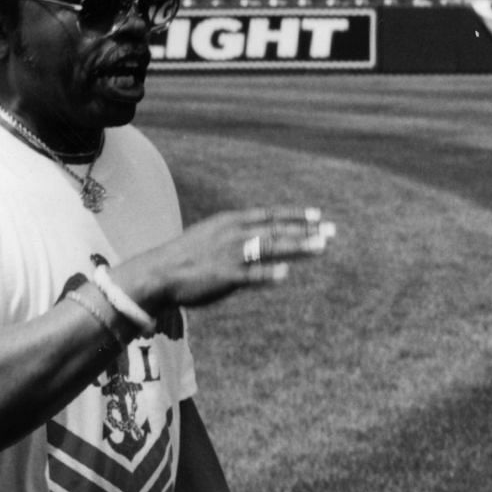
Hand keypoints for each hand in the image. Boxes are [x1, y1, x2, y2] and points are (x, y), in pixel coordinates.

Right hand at [122, 208, 334, 311]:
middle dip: (306, 231)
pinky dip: (268, 273)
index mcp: (230, 221)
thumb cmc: (186, 256)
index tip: (318, 215)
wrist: (159, 271)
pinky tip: (285, 273)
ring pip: (270, 247)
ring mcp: (230, 254)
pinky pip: (250, 274)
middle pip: (277, 230)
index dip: (295, 215)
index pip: (270, 215)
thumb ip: (236, 236)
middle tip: (332, 232)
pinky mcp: (224, 276)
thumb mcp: (212, 236)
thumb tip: (258, 239)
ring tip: (320, 247)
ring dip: (297, 246)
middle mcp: (233, 233)